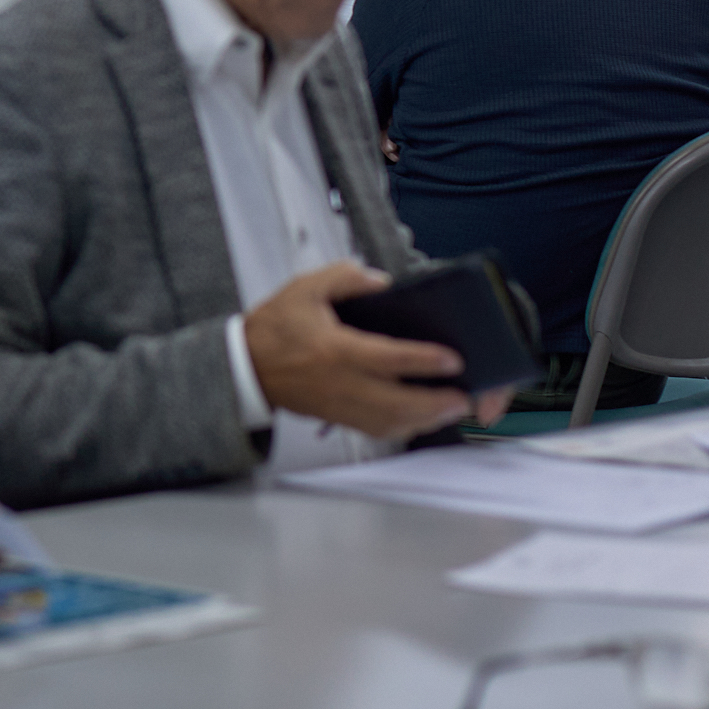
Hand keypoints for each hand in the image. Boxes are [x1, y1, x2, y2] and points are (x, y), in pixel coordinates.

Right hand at [244, 261, 480, 442]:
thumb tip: (380, 281)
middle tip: (462, 396)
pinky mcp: (337, 417)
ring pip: (390, 422)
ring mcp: (339, 404)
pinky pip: (377, 430)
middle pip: (397, 403)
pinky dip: (404, 428)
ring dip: (425, 420)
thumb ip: (345, 278)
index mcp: (335, 349)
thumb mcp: (305, 288)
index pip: (388, 359)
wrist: (245, 366)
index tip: (451, 360)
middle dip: (435, 403)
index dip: (424, 361)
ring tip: (450, 410)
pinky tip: (419, 420)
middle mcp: (340, 382)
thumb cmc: (273, 330)